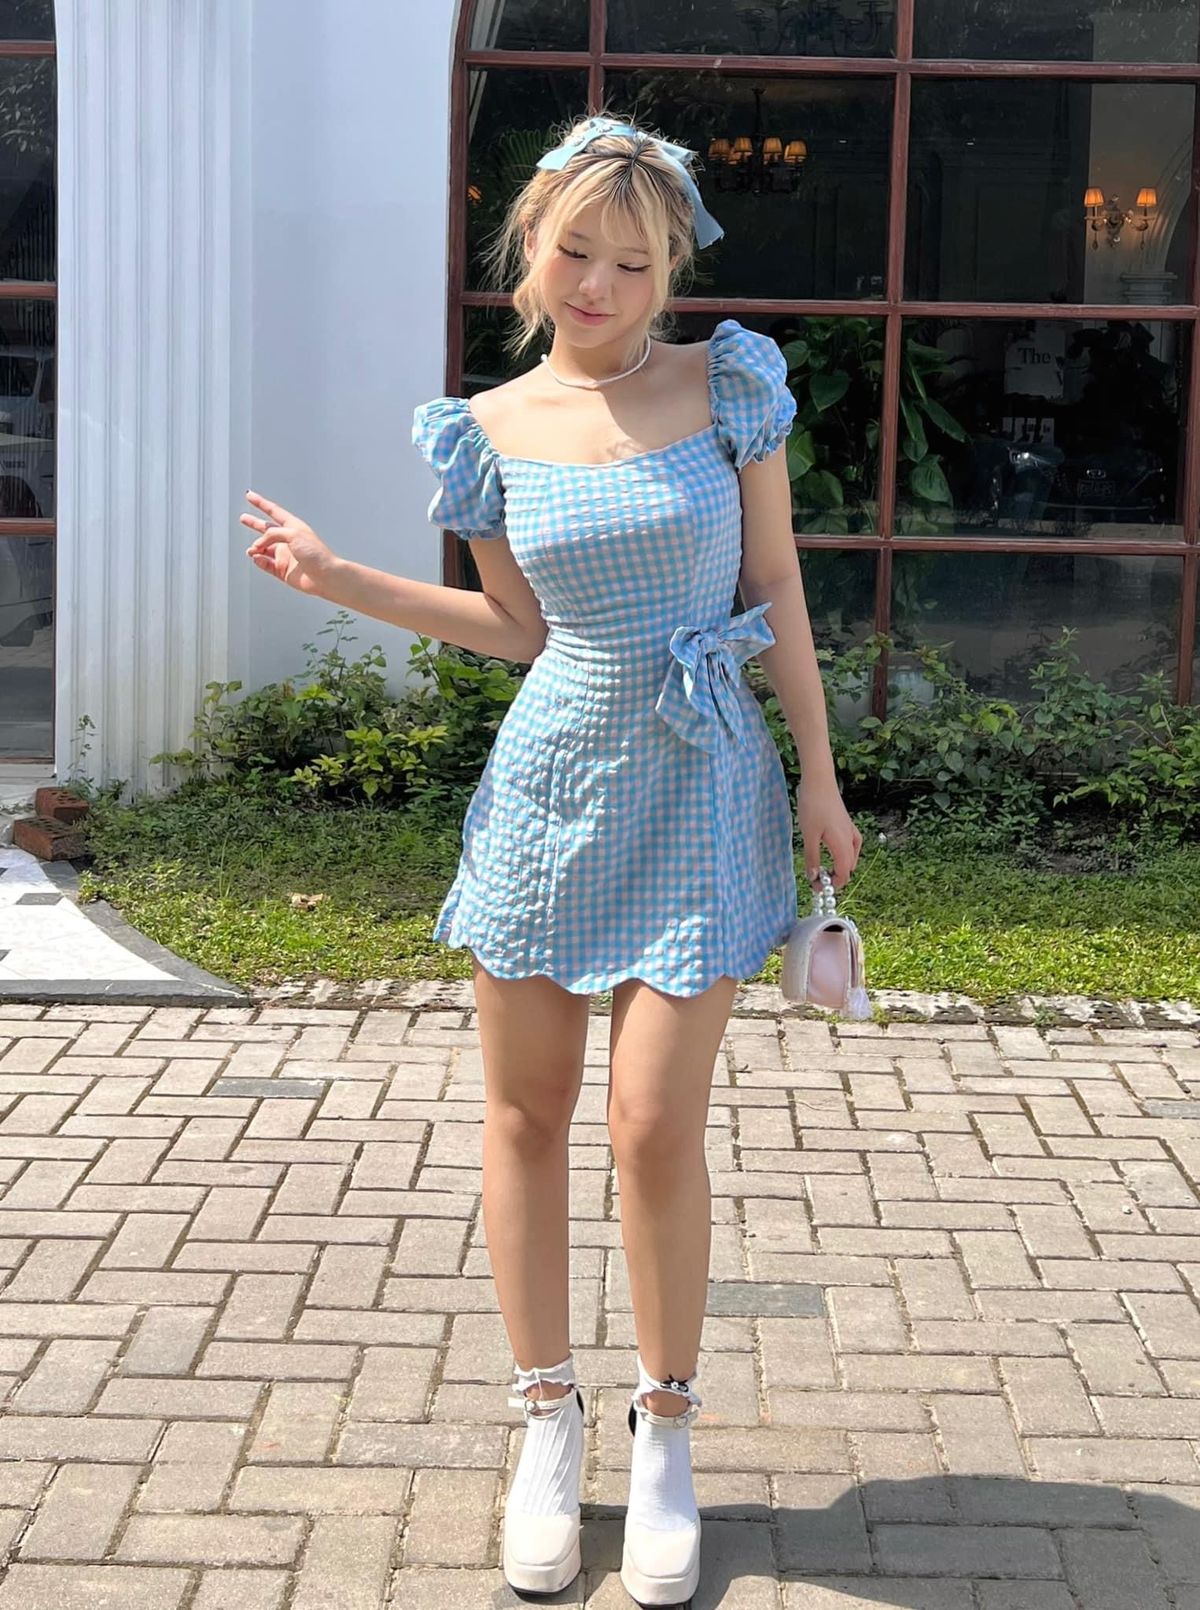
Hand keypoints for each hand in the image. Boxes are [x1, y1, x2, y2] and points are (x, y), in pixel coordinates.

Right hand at [241, 491, 338, 594]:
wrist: (325, 576)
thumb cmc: (316, 553)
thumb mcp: (293, 534)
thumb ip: (272, 534)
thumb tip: (258, 545)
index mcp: (293, 527)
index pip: (273, 511)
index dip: (260, 503)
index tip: (249, 496)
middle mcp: (288, 540)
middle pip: (266, 529)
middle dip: (254, 523)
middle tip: (243, 518)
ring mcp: (285, 555)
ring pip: (263, 549)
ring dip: (255, 548)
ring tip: (252, 549)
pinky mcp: (283, 570)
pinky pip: (266, 564)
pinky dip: (260, 561)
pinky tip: (257, 558)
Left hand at [795, 772, 861, 891]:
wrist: (820, 781)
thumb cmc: (813, 806)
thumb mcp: (809, 835)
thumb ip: (812, 857)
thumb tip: (813, 877)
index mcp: (843, 845)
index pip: (844, 874)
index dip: (832, 885)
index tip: (817, 888)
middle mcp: (851, 840)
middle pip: (848, 868)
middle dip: (835, 878)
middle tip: (815, 880)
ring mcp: (851, 831)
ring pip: (851, 858)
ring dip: (839, 868)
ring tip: (822, 870)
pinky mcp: (848, 825)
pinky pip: (852, 846)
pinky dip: (845, 855)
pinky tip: (837, 854)